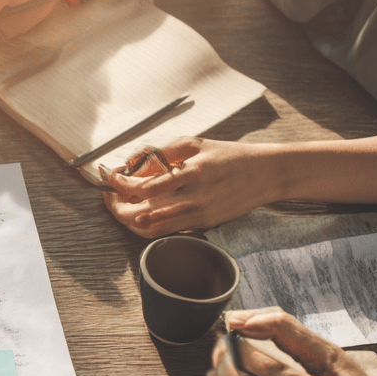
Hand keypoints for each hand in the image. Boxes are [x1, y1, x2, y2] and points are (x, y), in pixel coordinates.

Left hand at [102, 138, 284, 237]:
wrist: (266, 174)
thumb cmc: (229, 155)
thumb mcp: (196, 144)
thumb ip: (162, 153)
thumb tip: (133, 162)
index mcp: (192, 172)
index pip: (145, 186)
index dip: (121, 184)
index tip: (110, 178)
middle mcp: (194, 197)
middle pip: (143, 213)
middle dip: (118, 207)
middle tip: (109, 196)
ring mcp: (199, 214)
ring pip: (151, 227)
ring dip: (129, 218)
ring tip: (120, 204)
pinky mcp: (203, 224)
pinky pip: (166, 231)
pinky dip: (147, 225)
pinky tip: (140, 214)